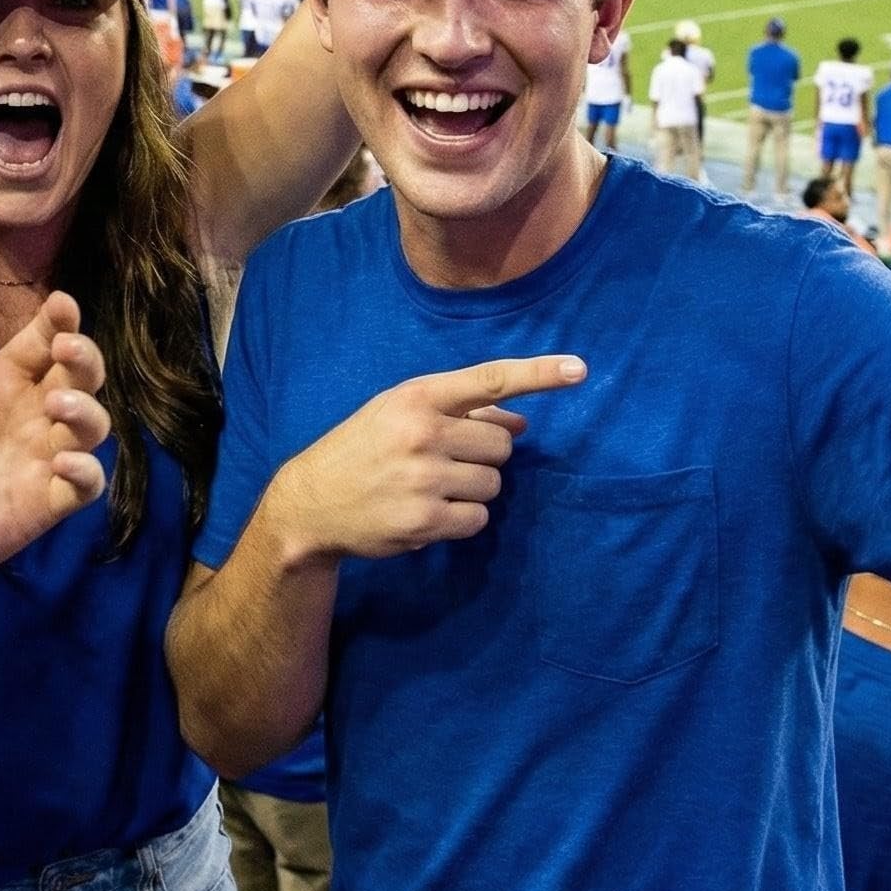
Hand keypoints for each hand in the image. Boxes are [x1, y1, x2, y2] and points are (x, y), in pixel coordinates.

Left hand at [0, 291, 110, 600]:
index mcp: (8, 376)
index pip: (50, 336)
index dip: (62, 318)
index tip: (59, 304)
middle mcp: (34, 411)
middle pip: (83, 375)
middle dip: (84, 356)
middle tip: (64, 346)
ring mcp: (44, 456)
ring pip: (92, 427)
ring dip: (86, 410)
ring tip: (59, 404)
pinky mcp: (45, 502)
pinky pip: (84, 487)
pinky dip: (85, 472)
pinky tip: (63, 462)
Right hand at [269, 355, 586, 562]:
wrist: (311, 501)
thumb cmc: (363, 447)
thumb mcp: (399, 412)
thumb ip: (459, 412)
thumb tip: (521, 424)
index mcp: (416, 397)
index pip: (489, 379)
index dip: (538, 374)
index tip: (580, 369)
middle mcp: (422, 433)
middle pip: (500, 446)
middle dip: (482, 455)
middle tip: (443, 460)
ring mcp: (423, 479)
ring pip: (493, 484)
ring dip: (473, 489)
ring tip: (431, 487)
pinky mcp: (424, 522)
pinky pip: (478, 518)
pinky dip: (461, 518)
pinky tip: (427, 512)